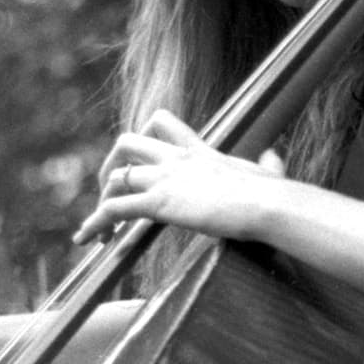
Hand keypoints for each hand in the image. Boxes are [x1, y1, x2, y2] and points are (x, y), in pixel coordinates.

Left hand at [74, 111, 286, 248]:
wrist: (268, 204)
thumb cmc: (273, 195)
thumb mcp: (269, 174)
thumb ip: (269, 165)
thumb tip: (274, 157)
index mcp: (200, 150)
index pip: (161, 124)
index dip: (144, 138)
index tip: (140, 164)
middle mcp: (176, 159)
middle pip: (126, 142)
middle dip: (111, 166)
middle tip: (110, 193)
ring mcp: (166, 179)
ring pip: (115, 177)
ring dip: (101, 201)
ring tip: (98, 229)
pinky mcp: (160, 202)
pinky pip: (114, 208)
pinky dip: (95, 223)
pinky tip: (88, 240)